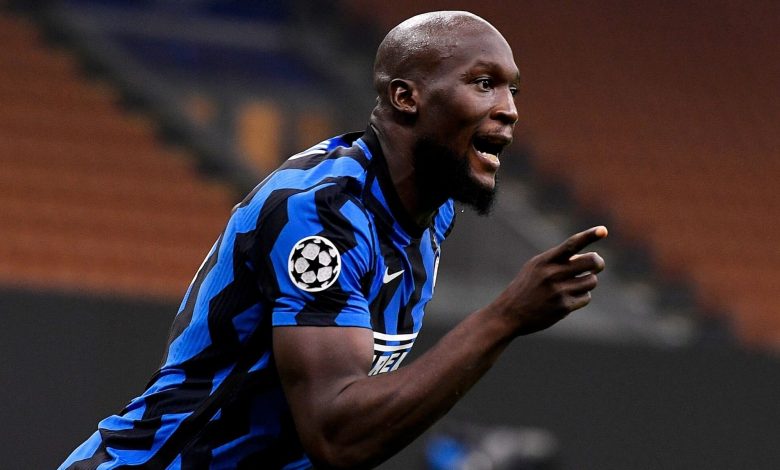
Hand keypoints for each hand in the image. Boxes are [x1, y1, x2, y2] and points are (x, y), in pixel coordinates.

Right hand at [491, 226, 607, 335]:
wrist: (510, 313)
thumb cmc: (525, 287)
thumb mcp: (535, 267)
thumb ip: (558, 260)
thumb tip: (589, 257)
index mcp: (545, 261)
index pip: (571, 244)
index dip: (588, 236)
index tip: (603, 230)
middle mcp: (553, 274)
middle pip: (591, 262)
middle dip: (598, 263)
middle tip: (597, 265)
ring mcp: (558, 291)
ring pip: (591, 281)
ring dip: (588, 282)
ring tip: (575, 284)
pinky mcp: (563, 307)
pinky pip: (586, 297)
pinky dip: (582, 296)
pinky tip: (568, 298)